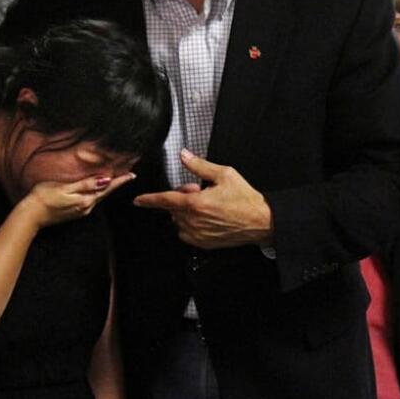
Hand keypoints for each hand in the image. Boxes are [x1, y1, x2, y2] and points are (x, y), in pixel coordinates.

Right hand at [22, 172, 135, 228]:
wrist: (31, 215)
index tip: (132, 175)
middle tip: (128, 176)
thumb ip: (85, 184)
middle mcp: (85, 207)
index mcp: (85, 200)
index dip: (119, 181)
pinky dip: (97, 194)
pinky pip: (90, 201)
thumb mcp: (65, 187)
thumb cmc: (44, 197)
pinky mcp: (73, 213)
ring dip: (107, 189)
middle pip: (105, 193)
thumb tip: (104, 180)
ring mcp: (80, 211)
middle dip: (116, 184)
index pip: (107, 188)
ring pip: (98, 198)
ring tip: (115, 181)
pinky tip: (97, 190)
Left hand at [133, 149, 271, 248]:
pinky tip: (207, 217)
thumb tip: (184, 155)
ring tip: (206, 205)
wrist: (261, 221)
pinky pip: (187, 233)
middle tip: (200, 191)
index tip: (138, 200)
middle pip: (174, 208)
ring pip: (179, 221)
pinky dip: (191, 224)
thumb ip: (199, 166)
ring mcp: (198, 234)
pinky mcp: (204, 243)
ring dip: (186, 212)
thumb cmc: (245, 199)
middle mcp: (193, 221)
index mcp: (195, 204)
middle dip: (181, 198)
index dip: (149, 199)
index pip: (164, 200)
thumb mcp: (224, 175)